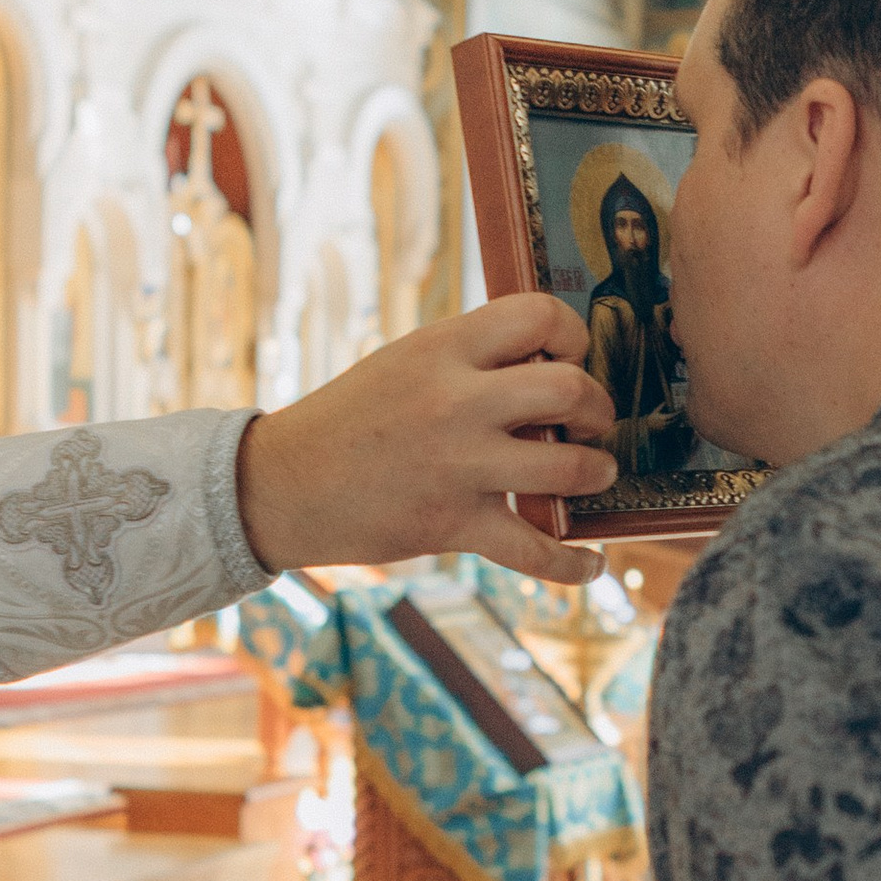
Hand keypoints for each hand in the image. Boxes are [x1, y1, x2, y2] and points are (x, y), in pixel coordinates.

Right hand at [236, 295, 617, 586]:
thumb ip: (470, 357)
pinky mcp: (452, 523)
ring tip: (595, 474)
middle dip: (598, 407)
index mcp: (442, 347)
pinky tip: (590, 565)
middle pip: (570, 388)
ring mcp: (458, 464)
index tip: (574, 356)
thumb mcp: (404, 362)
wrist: (283, 486)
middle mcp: (455, 400)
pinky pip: (534, 550)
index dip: (574, 334)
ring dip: (596, 472)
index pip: (539, 315)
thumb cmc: (351, 419)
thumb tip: (545, 359)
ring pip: (568, 467)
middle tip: (593, 422)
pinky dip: (572, 565)